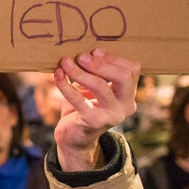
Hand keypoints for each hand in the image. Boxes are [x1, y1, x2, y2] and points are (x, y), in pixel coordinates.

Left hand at [52, 48, 140, 171]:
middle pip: (123, 76)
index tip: (94, 51)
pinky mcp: (94, 122)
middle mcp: (126, 106)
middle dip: (100, 63)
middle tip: (80, 56)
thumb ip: (95, 72)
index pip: (132, 69)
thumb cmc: (83, 106)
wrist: (74, 137)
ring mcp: (112, 115)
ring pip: (100, 86)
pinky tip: (57, 74)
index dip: (113, 58)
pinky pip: (79, 99)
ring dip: (80, 72)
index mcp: (129, 94)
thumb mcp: (92, 87)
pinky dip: (65, 84)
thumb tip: (84, 51)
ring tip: (65, 62)